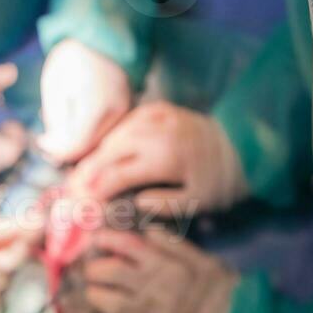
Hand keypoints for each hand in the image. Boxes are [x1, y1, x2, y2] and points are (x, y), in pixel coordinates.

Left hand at [39, 40, 131, 162]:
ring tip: (61, 126)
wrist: (101, 37)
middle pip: (90, 148)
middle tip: (49, 136)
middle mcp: (117, 114)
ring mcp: (125, 112)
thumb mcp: (54, 87)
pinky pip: (108, 131)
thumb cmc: (73, 58)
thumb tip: (53, 146)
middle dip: (67, 148)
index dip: (56, 150)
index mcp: (97, 107)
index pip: (76, 147)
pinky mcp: (127, 110)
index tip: (42, 141)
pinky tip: (77, 120)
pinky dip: (92, 132)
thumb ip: (55, 121)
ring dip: (80, 141)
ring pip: (100, 142)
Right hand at [69, 101, 247, 216]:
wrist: (242, 143)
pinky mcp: (156, 108)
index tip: (81, 204)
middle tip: (71, 190)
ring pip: (114, 135)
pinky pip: (125, 123)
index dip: (95, 190)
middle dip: (87, 172)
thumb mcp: (198, 201)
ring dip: (95, 155)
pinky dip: (110, 139)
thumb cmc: (219, 180)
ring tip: (80, 175)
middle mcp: (155, 132)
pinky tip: (101, 153)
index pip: (117, 174)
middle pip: (108, 152)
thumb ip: (163, 204)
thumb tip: (134, 202)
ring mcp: (154, 116)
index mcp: (164, 157)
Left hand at [84, 227, 239, 312]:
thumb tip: (149, 231)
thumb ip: (176, 246)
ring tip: (98, 295)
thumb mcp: (208, 263)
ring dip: (97, 296)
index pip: (126, 244)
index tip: (96, 239)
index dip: (106, 239)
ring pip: (105, 302)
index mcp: (167, 265)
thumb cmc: (226, 299)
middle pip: (107, 272)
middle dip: (93, 269)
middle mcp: (153, 288)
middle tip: (93, 271)